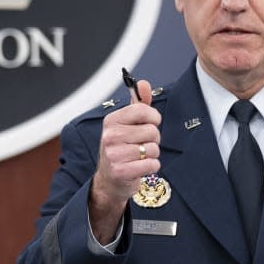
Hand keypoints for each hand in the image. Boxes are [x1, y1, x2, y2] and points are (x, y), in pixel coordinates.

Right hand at [89, 78, 161, 243]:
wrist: (109, 180)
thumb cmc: (121, 149)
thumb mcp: (127, 125)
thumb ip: (138, 104)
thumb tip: (143, 83)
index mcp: (111, 121)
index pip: (142, 110)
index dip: (154, 117)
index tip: (151, 123)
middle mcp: (110, 136)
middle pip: (152, 130)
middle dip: (153, 139)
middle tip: (142, 145)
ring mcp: (114, 154)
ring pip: (153, 148)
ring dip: (152, 154)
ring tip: (140, 157)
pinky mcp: (121, 171)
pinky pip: (152, 164)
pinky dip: (152, 167)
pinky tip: (141, 167)